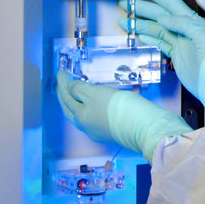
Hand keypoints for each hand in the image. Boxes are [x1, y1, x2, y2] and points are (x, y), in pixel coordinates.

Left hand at [56, 69, 191, 161]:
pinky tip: (98, 103)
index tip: (60, 72)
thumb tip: (69, 88)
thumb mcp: (96, 94)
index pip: (66, 97)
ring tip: (78, 92)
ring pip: (84, 114)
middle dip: (65, 96)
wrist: (144, 128)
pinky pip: (97, 116)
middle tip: (63, 84)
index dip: (63, 83)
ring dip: (79, 103)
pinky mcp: (113, 131)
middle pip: (71, 109)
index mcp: (79, 117)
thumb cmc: (118, 108)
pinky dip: (92, 107)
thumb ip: (79, 89)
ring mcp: (100, 131)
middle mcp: (86, 126)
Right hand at [119, 0, 204, 132]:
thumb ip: (183, 24)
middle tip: (126, 4)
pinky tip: (139, 33)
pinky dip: (148, 37)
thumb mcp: (202, 35)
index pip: (173, 4)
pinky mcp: (177, 56)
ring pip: (157, 29)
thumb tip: (164, 18)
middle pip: (160, 16)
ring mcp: (182, 43)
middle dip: (143, 9)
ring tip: (124, 20)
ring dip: (141, 24)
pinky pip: (160, 42)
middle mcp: (187, 31)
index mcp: (195, 22)